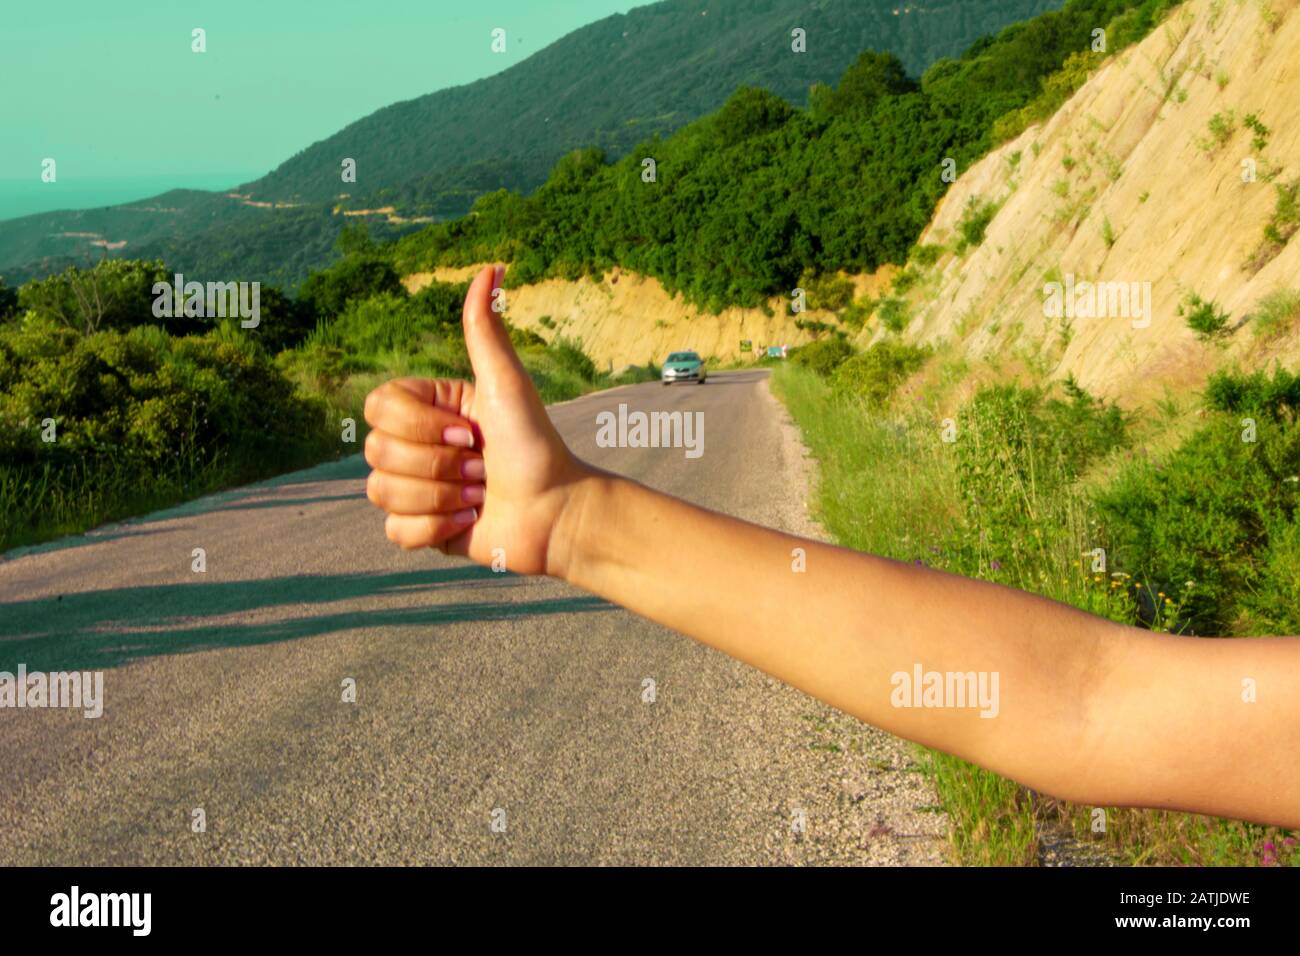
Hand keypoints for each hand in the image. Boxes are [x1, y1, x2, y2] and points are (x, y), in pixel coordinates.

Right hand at [363, 264, 591, 575]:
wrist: (556, 512)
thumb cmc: (536, 445)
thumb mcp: (507, 385)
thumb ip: (486, 330)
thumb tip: (492, 266)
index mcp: (426, 407)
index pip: (376, 408)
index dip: (419, 425)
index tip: (469, 431)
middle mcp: (414, 445)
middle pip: (376, 452)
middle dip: (437, 464)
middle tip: (480, 466)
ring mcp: (413, 488)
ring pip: (381, 492)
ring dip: (439, 497)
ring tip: (478, 494)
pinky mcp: (419, 530)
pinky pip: (393, 531)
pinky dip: (434, 529)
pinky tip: (468, 521)